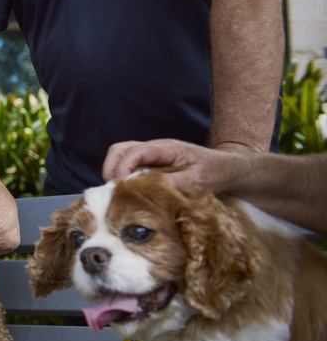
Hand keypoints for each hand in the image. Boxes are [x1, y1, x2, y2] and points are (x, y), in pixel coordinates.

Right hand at [102, 139, 232, 193]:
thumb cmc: (216, 172)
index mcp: (166, 148)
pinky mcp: (153, 164)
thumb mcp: (199, 179)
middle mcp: (155, 148)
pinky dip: (124, 177)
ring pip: (121, 156)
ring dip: (115, 172)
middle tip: (114, 190)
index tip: (121, 187)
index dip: (121, 169)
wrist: (230, 169)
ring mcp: (152, 155)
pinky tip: (131, 192)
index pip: (133, 152)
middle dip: (111, 168)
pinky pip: (130, 165)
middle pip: (120, 149)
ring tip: (120, 192)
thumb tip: (150, 187)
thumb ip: (175, 182)